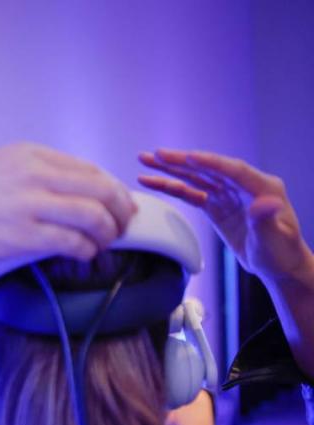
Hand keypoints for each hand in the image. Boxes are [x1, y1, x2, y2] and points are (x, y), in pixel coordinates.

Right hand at [0, 142, 137, 266]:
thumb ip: (32, 174)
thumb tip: (66, 190)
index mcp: (29, 155)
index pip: (88, 168)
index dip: (111, 188)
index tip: (117, 203)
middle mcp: (33, 174)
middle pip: (100, 189)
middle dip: (119, 210)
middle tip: (122, 225)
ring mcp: (29, 204)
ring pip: (92, 215)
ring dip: (107, 232)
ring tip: (104, 243)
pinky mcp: (22, 235)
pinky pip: (72, 241)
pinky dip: (86, 250)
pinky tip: (84, 254)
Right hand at [138, 148, 313, 285]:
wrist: (277, 266)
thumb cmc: (281, 253)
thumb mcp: (276, 238)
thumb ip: (267, 220)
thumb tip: (265, 203)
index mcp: (263, 187)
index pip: (234, 170)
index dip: (211, 163)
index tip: (189, 157)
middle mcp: (243, 186)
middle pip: (209, 169)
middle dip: (181, 161)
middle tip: (155, 154)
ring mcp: (228, 195)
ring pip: (196, 178)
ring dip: (171, 170)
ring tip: (147, 161)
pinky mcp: (216, 206)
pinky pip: (191, 194)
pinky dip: (173, 188)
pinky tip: (154, 182)